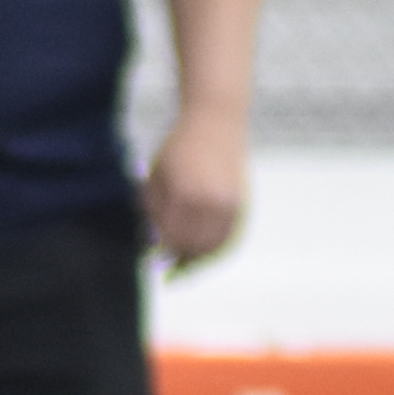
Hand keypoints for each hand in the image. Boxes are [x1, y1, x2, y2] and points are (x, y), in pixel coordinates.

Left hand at [145, 110, 248, 267]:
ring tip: (186, 268)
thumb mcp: (156, 174)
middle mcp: (209, 201)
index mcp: (183, 193)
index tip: (152, 262)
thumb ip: (153, 209)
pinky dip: (217, 250)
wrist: (215, 120)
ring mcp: (228, 203)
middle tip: (170, 273)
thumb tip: (152, 243)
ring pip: (213, 246)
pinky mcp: (240, 203)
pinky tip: (205, 254)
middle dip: (180, 262)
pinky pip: (229, 237)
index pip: (170, 237)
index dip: (160, 253)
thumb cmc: (179, 145)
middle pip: (192, 246)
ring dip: (199, 261)